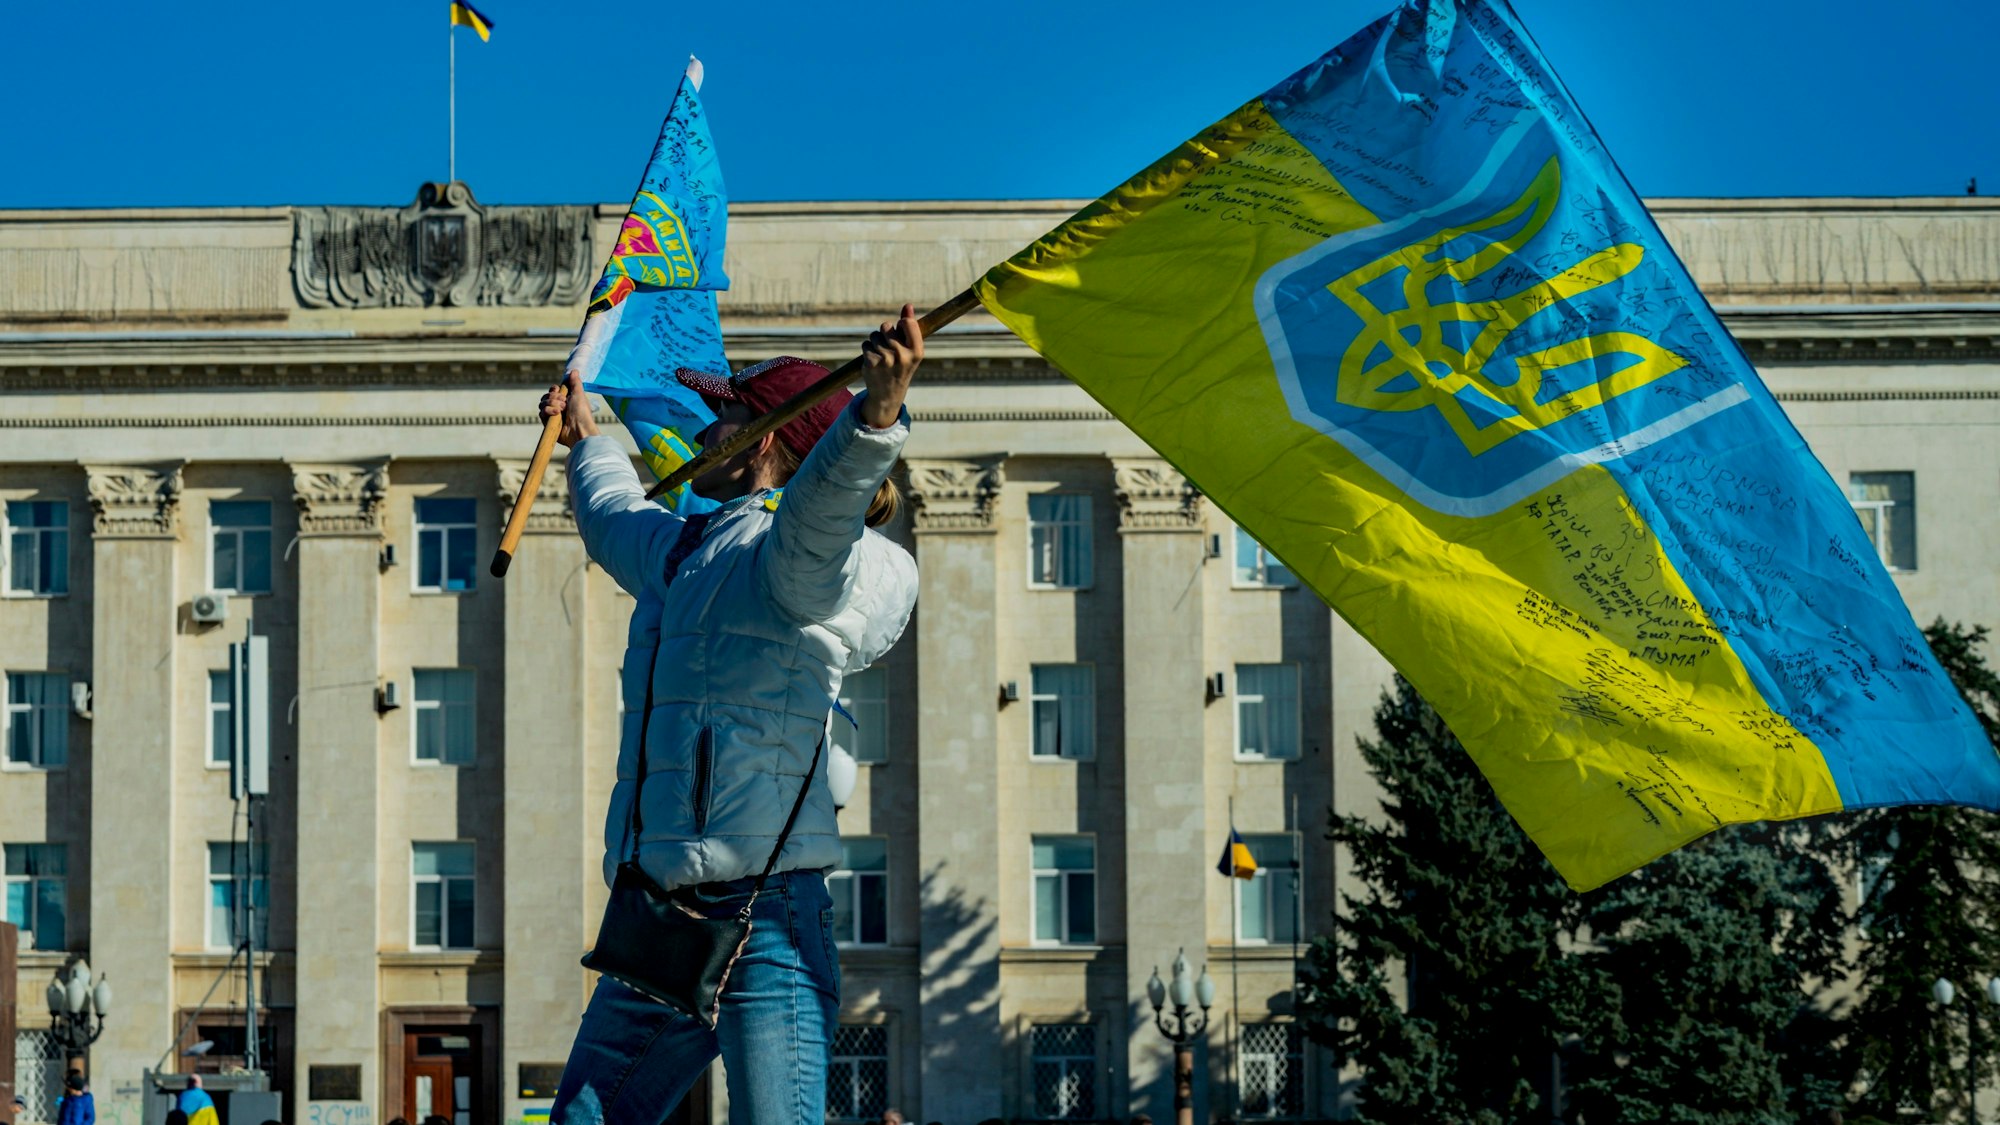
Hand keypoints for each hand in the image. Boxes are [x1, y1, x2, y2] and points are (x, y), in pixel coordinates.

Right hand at [539, 371, 599, 447]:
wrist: (579, 429)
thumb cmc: (582, 412)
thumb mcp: (579, 394)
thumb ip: (575, 382)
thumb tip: (574, 370)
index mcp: (566, 400)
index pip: (553, 391)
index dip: (554, 390)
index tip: (560, 391)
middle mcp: (558, 407)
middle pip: (546, 396)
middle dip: (554, 397)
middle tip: (564, 402)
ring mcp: (553, 416)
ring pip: (542, 403)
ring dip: (552, 403)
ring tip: (562, 409)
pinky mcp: (548, 423)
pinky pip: (541, 413)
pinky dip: (548, 411)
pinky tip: (557, 414)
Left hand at [858, 303, 922, 428]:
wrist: (888, 393)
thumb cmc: (902, 366)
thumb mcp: (911, 349)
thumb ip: (910, 327)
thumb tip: (908, 305)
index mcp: (917, 351)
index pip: (906, 322)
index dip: (901, 324)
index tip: (901, 332)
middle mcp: (903, 355)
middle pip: (886, 326)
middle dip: (886, 334)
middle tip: (890, 349)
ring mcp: (886, 359)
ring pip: (874, 335)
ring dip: (876, 343)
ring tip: (882, 356)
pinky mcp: (871, 362)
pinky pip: (866, 344)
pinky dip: (868, 350)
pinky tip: (874, 361)